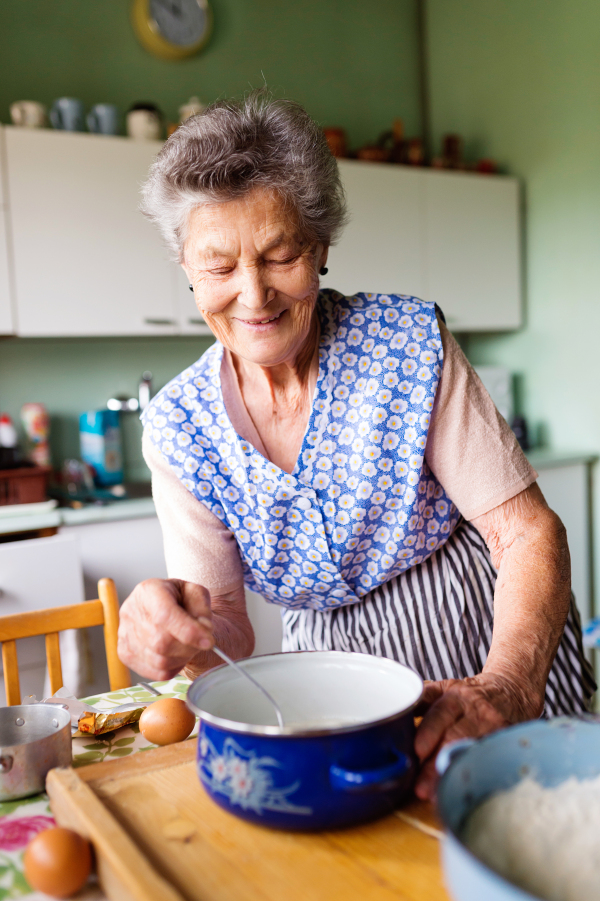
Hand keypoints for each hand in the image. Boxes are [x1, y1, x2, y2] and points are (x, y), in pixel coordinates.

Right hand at [117, 579, 213, 679]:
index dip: (188, 632)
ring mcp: (124, 634)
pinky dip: (172, 668)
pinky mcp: (125, 653)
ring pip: (158, 660)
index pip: (165, 615)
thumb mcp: (196, 593)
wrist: (163, 608)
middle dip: (188, 647)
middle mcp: (131, 611)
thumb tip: (203, 631)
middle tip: (200, 642)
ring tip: (188, 646)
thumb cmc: (180, 600)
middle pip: (161, 642)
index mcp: (149, 591)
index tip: (208, 641)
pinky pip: (154, 672)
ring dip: (181, 658)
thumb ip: (202, 609)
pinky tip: (177, 654)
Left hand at [413, 673, 540, 800]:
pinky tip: (461, 792)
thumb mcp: (445, 688)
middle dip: (437, 763)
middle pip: (455, 738)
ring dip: (453, 774)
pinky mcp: (503, 743)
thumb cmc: (469, 695)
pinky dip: (473, 777)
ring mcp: (492, 729)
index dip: (430, 731)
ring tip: (436, 795)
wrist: (510, 692)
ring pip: (471, 753)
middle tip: (421, 787)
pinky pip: (487, 762)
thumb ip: (422, 700)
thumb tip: (395, 713)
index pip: (440, 713)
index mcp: (455, 696)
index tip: (418, 750)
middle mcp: (475, 712)